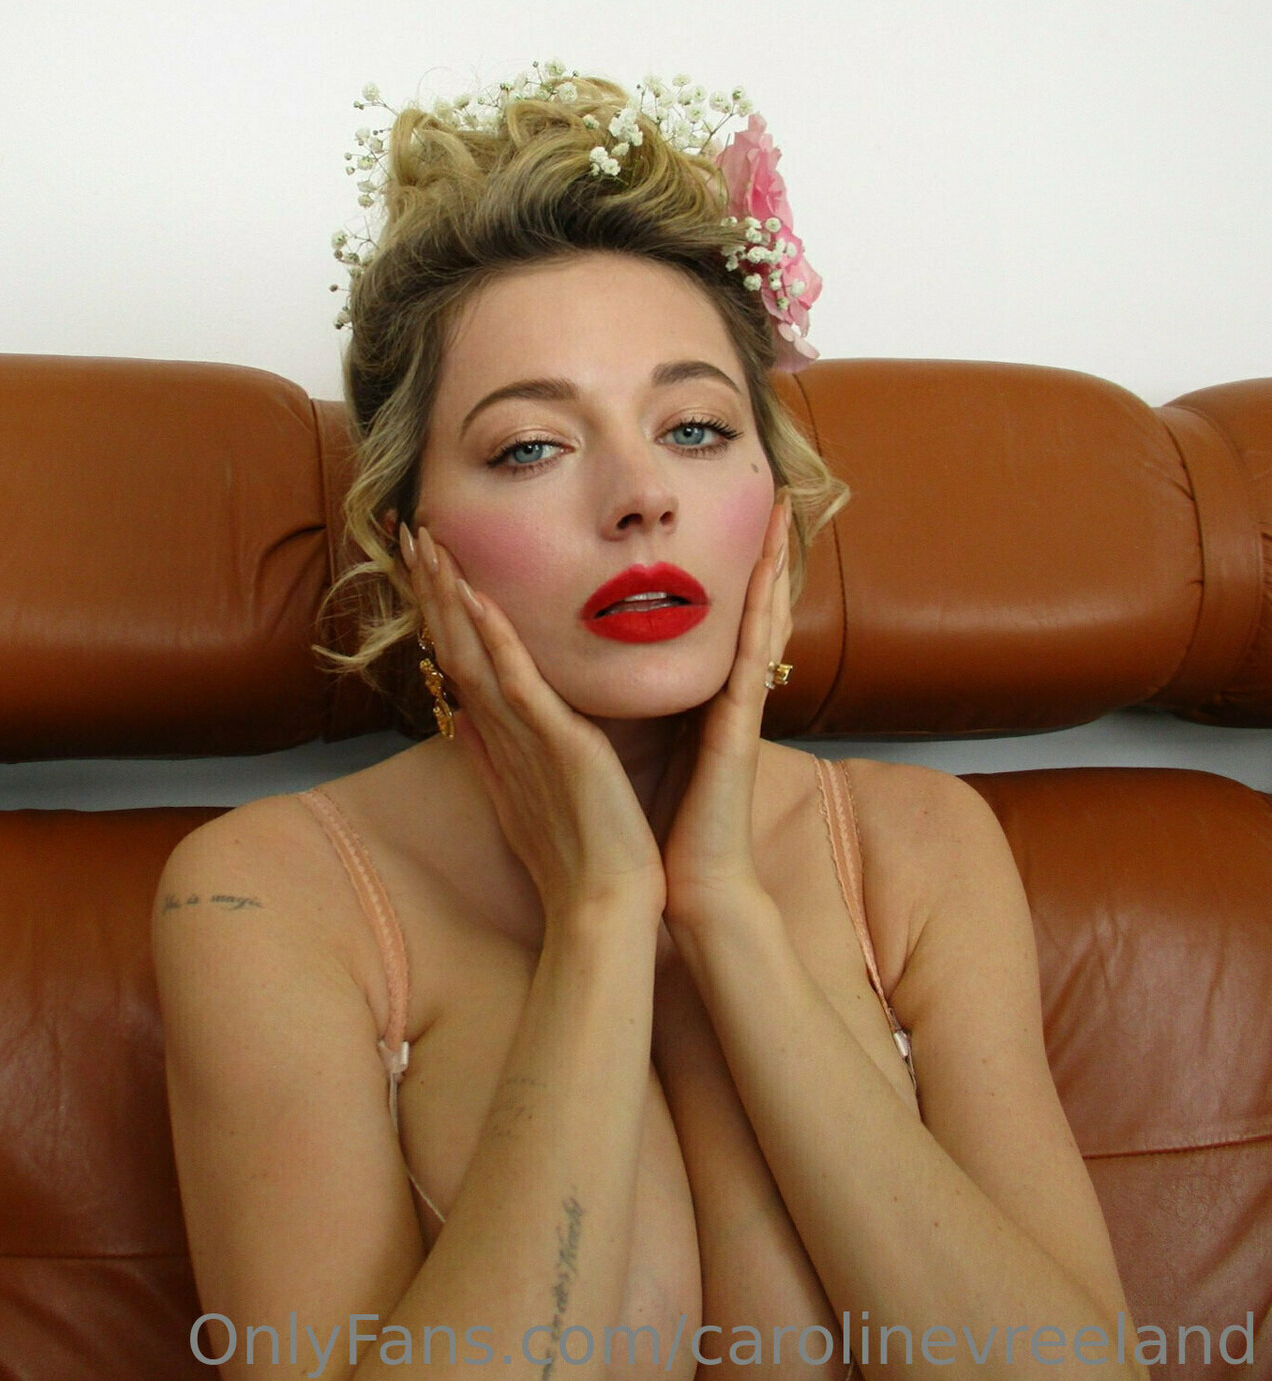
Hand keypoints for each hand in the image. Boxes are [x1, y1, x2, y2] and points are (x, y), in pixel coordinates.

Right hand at [402, 523, 665, 929]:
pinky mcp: (555, 745)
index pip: (460, 658)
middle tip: (412, 532)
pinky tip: (480, 601)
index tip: (426, 559)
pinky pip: (519, 685)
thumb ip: (502, 751)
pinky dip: (497, 642)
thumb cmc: (579, 855)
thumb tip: (471, 718)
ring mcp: (522, 738)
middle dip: (432, 587)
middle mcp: (500, 733)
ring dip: (451, 598)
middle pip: (454, 646)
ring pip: (474, 655)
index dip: (439, 607)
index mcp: (500, 738)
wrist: (604, 905)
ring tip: (432, 546)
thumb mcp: (533, 791)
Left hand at [653, 490, 792, 931]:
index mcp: (703, 698)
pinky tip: (771, 573)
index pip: (718, 618)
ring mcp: (741, 706)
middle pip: (751, 606)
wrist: (686, 888)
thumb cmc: (658, 828)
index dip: (728, 568)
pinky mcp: (741, 725)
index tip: (725, 517)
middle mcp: (729, 694)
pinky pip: (755, 655)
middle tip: (782, 492)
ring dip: (775, 562)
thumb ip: (629, 709)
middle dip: (766, 550)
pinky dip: (763, 610)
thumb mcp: (639, 750)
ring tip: (787, 511)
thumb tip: (592, 676)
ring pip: (762, 617)